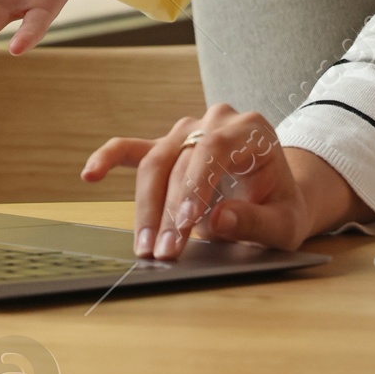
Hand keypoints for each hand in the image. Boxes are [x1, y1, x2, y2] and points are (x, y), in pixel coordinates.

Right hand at [81, 103, 363, 259]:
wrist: (277, 194)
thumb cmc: (282, 206)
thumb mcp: (284, 222)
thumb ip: (256, 221)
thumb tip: (218, 217)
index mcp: (250, 129)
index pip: (214, 150)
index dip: (195, 186)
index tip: (185, 225)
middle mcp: (216, 121)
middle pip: (180, 160)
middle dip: (168, 210)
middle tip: (164, 252)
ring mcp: (188, 130)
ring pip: (155, 161)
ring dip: (145, 206)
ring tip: (145, 246)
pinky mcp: (167, 147)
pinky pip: (133, 149)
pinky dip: (109, 158)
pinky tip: (90, 173)